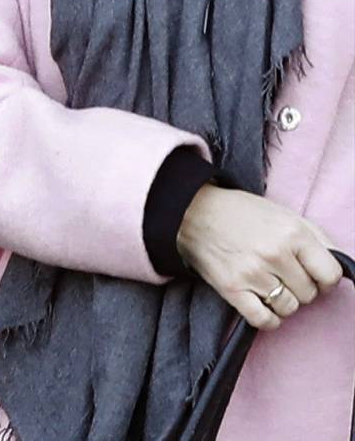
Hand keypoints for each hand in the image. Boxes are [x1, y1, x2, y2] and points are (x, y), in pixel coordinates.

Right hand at [177, 185, 343, 330]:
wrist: (191, 211)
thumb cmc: (240, 212)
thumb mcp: (284, 214)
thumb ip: (317, 238)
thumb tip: (341, 264)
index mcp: (292, 233)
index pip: (330, 275)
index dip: (325, 279)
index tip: (314, 276)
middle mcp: (275, 254)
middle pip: (310, 294)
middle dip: (301, 288)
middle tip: (284, 276)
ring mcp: (252, 273)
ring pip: (289, 308)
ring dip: (284, 302)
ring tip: (270, 287)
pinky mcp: (231, 289)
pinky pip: (263, 320)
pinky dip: (268, 319)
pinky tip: (263, 305)